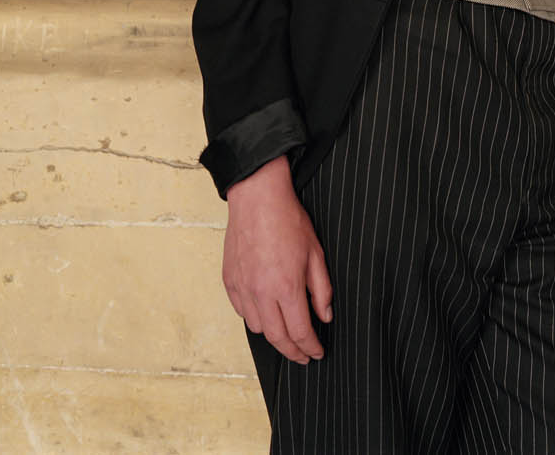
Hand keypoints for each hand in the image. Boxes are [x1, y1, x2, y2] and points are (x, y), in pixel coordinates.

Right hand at [222, 155, 332, 363]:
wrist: (257, 199)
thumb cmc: (289, 221)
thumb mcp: (316, 253)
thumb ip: (322, 289)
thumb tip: (325, 316)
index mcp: (286, 287)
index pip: (300, 331)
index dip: (310, 347)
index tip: (318, 353)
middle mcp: (261, 293)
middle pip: (277, 338)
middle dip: (293, 352)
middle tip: (304, 356)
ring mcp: (242, 288)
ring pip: (258, 328)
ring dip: (274, 335)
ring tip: (287, 332)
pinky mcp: (230, 282)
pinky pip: (243, 312)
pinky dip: (256, 318)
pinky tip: (267, 312)